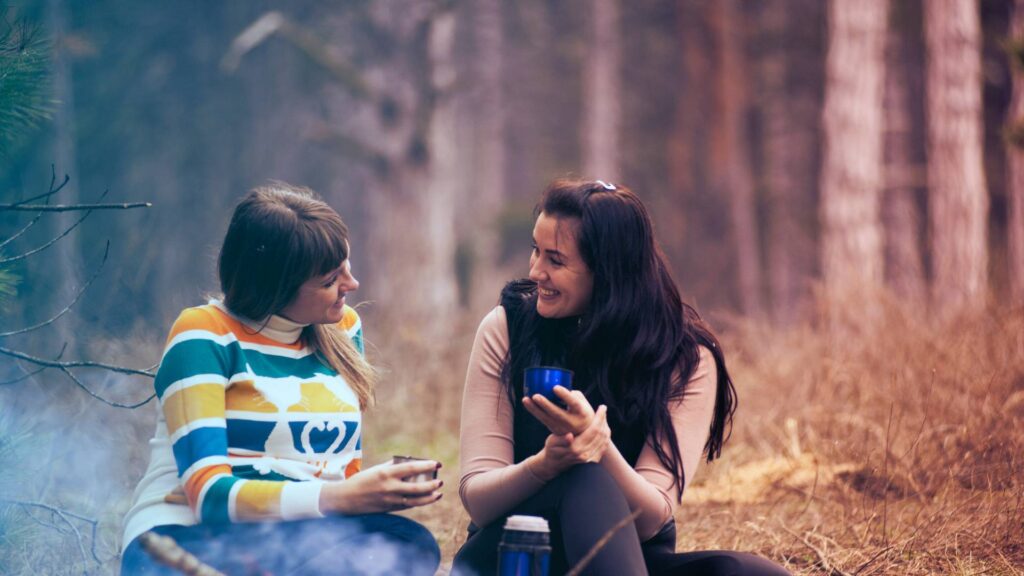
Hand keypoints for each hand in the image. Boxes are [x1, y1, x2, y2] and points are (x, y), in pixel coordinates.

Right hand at [320, 459, 442, 514]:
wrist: (346, 499)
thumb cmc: (362, 480)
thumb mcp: (377, 469)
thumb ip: (393, 466)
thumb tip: (410, 462)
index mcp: (386, 473)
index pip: (411, 468)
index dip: (426, 466)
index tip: (437, 463)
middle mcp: (389, 487)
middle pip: (416, 487)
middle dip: (431, 484)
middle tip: (440, 481)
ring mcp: (390, 500)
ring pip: (415, 500)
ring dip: (429, 497)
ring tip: (439, 493)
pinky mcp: (389, 509)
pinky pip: (408, 506)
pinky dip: (419, 502)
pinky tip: (427, 499)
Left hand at [523, 385, 594, 434]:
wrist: (585, 433)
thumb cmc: (582, 412)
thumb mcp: (583, 403)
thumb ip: (572, 394)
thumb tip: (557, 386)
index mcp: (581, 412)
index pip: (573, 403)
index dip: (564, 395)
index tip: (555, 387)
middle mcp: (572, 422)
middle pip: (556, 413)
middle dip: (545, 404)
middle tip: (535, 396)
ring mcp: (562, 428)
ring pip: (546, 418)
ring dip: (534, 409)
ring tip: (525, 399)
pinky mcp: (554, 430)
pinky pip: (543, 420)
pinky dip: (534, 411)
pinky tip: (528, 403)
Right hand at [529, 405, 610, 480]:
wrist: (554, 463)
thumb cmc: (552, 449)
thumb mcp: (552, 442)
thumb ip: (562, 440)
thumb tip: (569, 436)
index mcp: (575, 448)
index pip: (593, 430)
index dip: (599, 418)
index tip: (602, 407)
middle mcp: (585, 454)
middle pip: (601, 434)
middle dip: (604, 420)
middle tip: (603, 408)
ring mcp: (590, 459)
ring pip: (604, 440)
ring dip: (605, 427)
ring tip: (603, 416)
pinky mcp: (593, 460)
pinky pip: (604, 446)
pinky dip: (606, 436)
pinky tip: (603, 427)